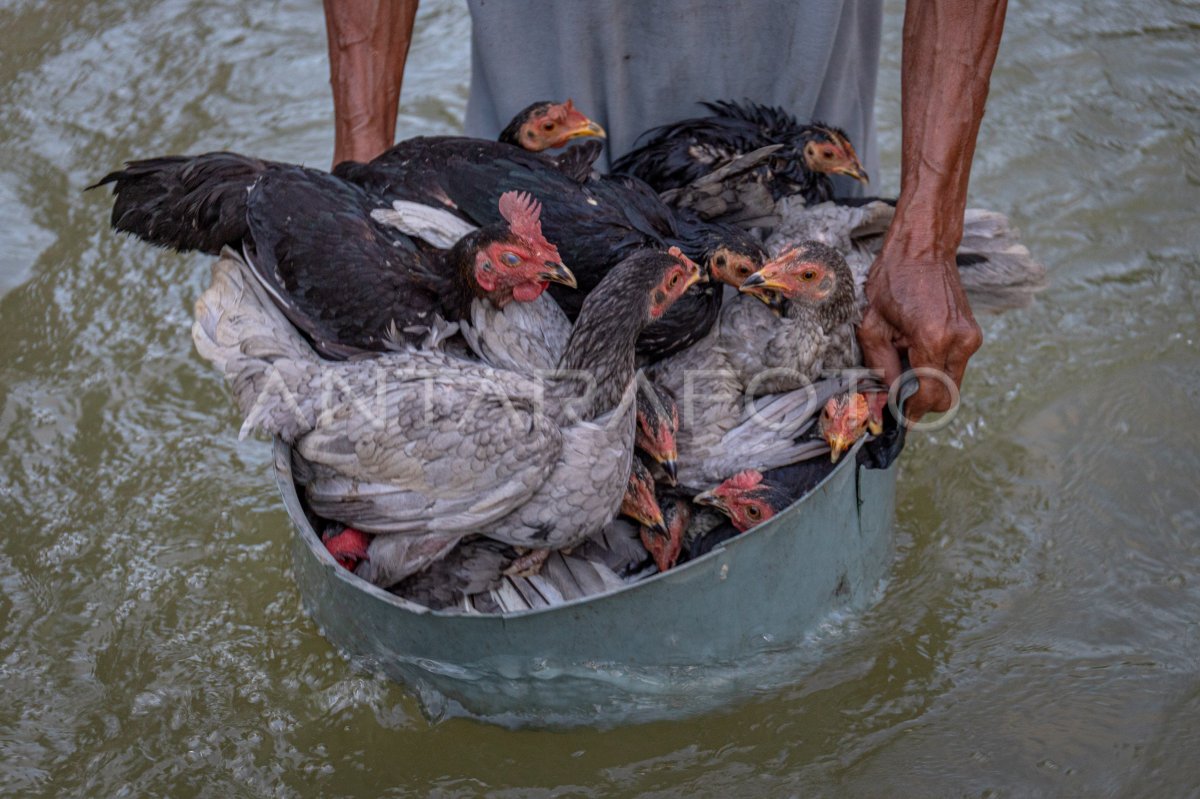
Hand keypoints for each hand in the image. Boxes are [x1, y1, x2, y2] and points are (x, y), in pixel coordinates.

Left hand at [858, 241, 981, 422]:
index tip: (896, 414)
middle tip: (896, 391)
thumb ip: (880, 366)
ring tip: (904, 359)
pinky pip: (955, 366)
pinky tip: (916, 348)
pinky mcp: (973, 334)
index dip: (911, 410)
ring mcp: (971, 338)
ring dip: (928, 382)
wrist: (923, 249)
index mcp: (933, 338)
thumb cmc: (893, 280)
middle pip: (946, 397)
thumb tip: (884, 399)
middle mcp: (959, 341)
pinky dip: (936, 368)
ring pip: (952, 383)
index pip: (929, 396)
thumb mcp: (873, 324)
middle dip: (921, 401)